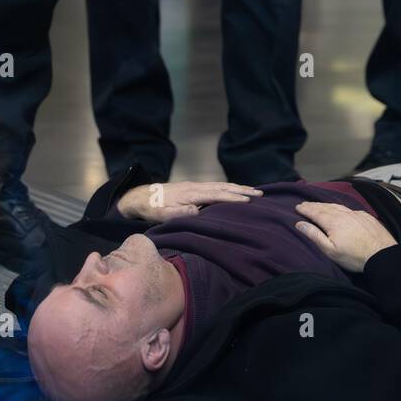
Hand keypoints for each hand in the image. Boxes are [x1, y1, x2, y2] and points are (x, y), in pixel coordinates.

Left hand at [116, 180, 262, 222]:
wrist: (140, 196)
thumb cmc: (152, 209)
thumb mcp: (161, 215)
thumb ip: (178, 213)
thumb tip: (197, 211)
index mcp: (190, 194)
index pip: (216, 195)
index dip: (232, 197)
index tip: (248, 201)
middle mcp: (195, 187)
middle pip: (222, 187)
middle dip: (241, 190)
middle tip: (260, 194)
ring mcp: (195, 186)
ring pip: (220, 185)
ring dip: (237, 187)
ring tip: (254, 191)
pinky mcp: (193, 188)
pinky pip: (215, 186)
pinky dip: (228, 187)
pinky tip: (234, 190)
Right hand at [294, 201, 396, 272]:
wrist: (381, 255)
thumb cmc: (354, 256)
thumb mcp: (330, 250)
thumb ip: (314, 235)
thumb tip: (300, 224)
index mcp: (333, 221)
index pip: (315, 212)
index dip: (306, 209)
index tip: (298, 206)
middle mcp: (344, 214)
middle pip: (325, 207)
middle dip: (314, 205)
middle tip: (305, 204)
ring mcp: (356, 214)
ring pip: (338, 206)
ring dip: (326, 205)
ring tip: (319, 205)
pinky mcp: (366, 216)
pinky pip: (349, 208)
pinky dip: (340, 207)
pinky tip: (340, 209)